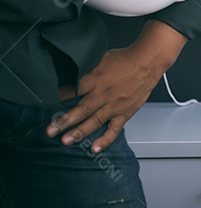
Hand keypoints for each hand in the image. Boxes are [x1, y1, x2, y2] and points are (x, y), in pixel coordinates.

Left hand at [46, 20, 185, 152]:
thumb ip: (85, 71)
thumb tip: (70, 76)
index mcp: (95, 79)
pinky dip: (105, 139)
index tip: (46, 105)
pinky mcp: (125, 113)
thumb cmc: (125, 59)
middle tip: (50, 131)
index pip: (72, 90)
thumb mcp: (100, 59)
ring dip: (79, 132)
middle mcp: (103, 94)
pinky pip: (114, 129)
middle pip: (80, 109)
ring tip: (66, 141)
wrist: (148, 61)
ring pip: (94, 121)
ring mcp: (114, 105)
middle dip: (63, 121)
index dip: (57, 98)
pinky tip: (95, 148)